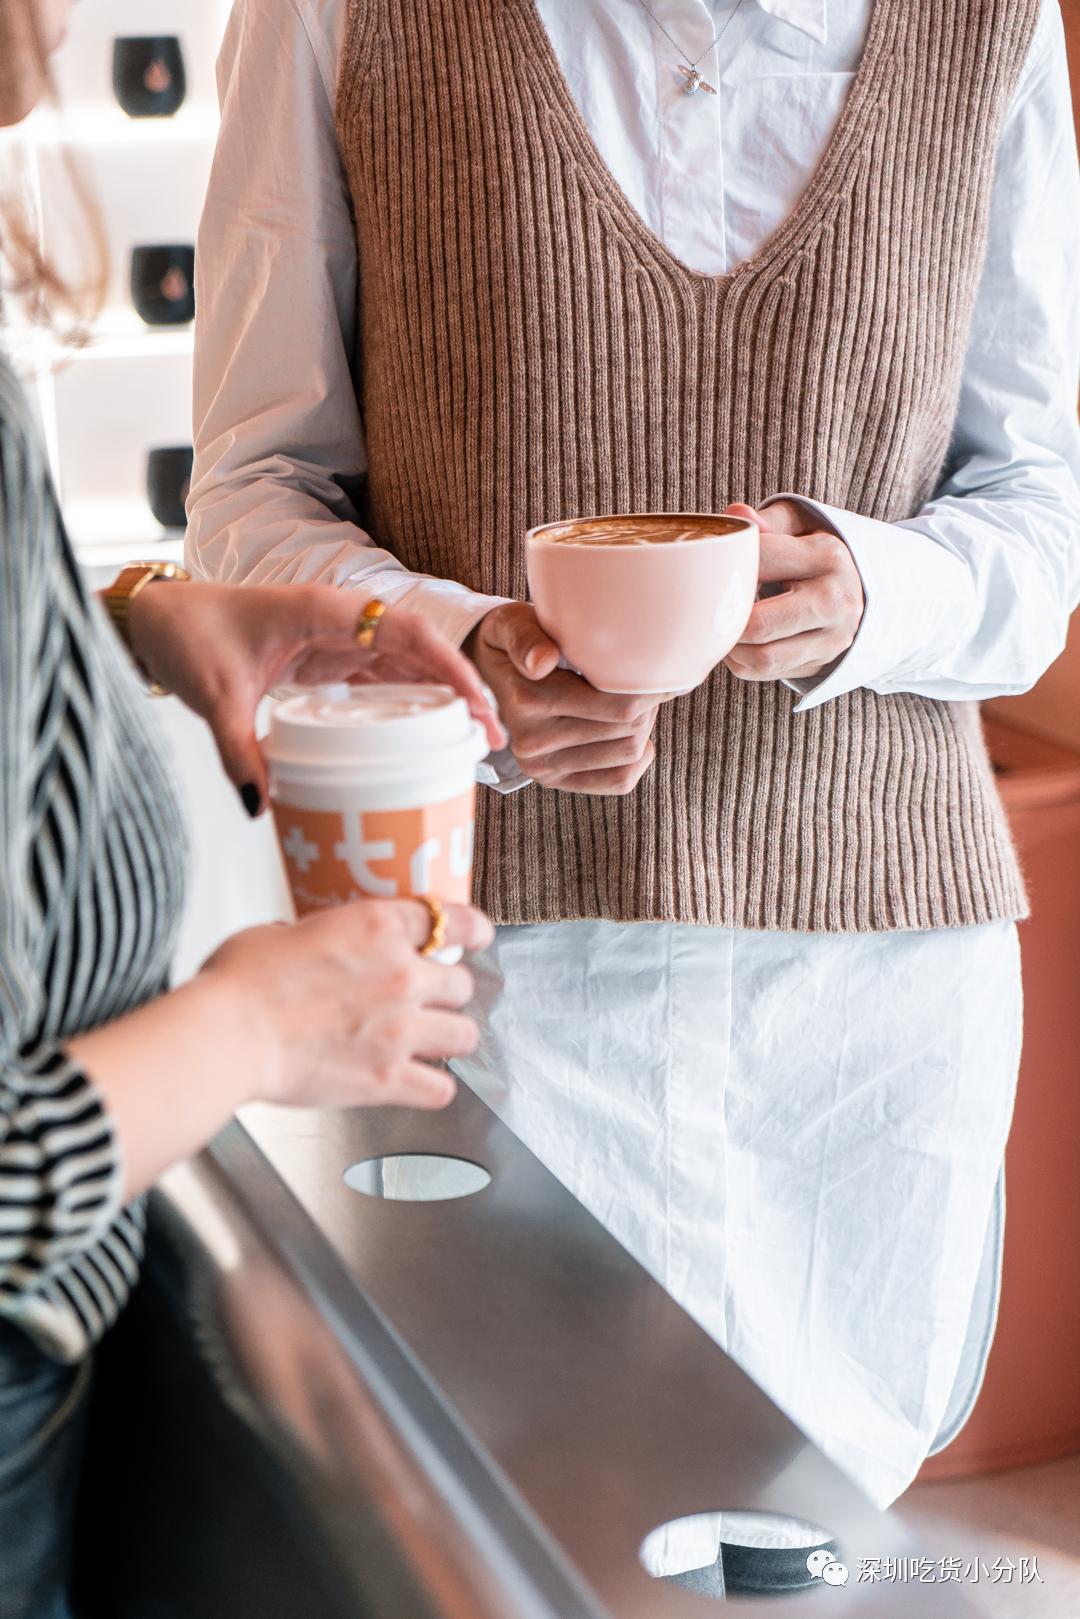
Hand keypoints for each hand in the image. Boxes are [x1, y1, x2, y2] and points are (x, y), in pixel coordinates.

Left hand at [125, 582, 506, 811]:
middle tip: (492, 737)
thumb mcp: (215, 695)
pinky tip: (426, 735)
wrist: (157, 621)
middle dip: (461, 689)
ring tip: (473, 741)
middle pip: (419, 649)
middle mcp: (339, 620)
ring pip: (405, 663)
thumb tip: (259, 805)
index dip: (448, 665)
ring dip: (442, 696)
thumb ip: (237, 749)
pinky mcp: (325, 659)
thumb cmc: (188, 636)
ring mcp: (335, 639)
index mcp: (324, 611)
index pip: (406, 631)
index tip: (477, 704)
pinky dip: (409, 702)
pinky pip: (381, 676)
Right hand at [201, 898, 493, 1111]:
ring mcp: (401, 1028)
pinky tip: (421, 1083)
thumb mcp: (283, 931)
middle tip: (429, 998)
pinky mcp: (388, 1077)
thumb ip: (322, 936)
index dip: (472, 928)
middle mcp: (401, 975)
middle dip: (446, 991)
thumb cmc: (241, 982)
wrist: (227, 1034)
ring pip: (465, 1034)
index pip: (452, 919)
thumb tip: (320, 945)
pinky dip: (434, 1088)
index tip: (478, 935)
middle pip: (462, 983)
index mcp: (377, 927)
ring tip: (432, 1039)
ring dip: (450, 1035)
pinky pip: (441, 1089)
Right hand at [467, 603, 665, 794]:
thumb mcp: (512, 625)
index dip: (651, 687)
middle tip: (646, 680)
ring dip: (643, 727)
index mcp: (527, 701)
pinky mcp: (553, 781)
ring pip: (627, 753)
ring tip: (634, 701)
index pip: (616, 704)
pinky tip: (633, 734)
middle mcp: (532, 741)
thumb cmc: (512, 643)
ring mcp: (541, 767)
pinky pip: (617, 781)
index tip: (661, 667)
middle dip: (648, 703)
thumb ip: (526, 639)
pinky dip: (637, 759)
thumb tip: (543, 662)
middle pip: (627, 729)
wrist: (482, 678)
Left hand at [723, 501, 864, 682]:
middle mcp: (835, 600)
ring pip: (761, 657)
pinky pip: (765, 672)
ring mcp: (832, 638)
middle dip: (726, 618)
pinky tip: (739, 642)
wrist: (851, 588)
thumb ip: (766, 520)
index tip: (722, 564)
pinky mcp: (821, 663)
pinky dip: (741, 661)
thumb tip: (735, 515)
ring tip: (724, 626)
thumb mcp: (797, 525)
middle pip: (758, 624)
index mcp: (828, 556)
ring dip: (731, 646)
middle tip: (712, 606)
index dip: (731, 564)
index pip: (761, 560)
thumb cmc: (810, 552)